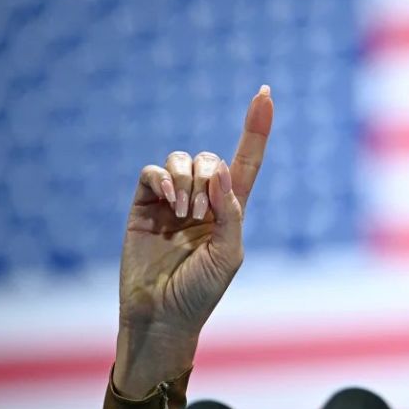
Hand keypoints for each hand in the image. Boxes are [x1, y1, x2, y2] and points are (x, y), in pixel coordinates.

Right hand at [113, 86, 273, 396]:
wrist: (161, 315)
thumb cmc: (201, 292)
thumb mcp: (229, 254)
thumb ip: (230, 211)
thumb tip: (217, 172)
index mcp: (230, 210)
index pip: (247, 161)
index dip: (256, 128)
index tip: (265, 93)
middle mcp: (203, 200)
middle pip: (210, 158)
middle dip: (208, 176)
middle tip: (200, 214)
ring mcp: (171, 200)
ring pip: (181, 159)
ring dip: (186, 180)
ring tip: (183, 213)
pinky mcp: (143, 204)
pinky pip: (152, 171)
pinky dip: (163, 178)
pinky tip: (168, 201)